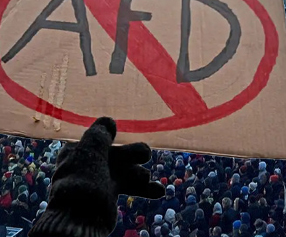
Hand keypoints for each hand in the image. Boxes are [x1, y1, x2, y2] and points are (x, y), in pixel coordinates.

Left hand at [29, 117, 164, 236]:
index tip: (119, 135)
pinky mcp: (110, 194)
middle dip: (133, 154)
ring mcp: (100, 180)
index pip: (100, 139)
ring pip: (127, 170)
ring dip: (140, 173)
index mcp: (78, 152)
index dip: (112, 138)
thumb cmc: (84, 178)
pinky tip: (159, 191)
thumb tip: (108, 120)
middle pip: (118, 153)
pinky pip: (131, 186)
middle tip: (145, 154)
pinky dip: (145, 188)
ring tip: (146, 178)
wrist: (83, 215)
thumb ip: (100, 133)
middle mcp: (89, 165)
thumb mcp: (91, 149)